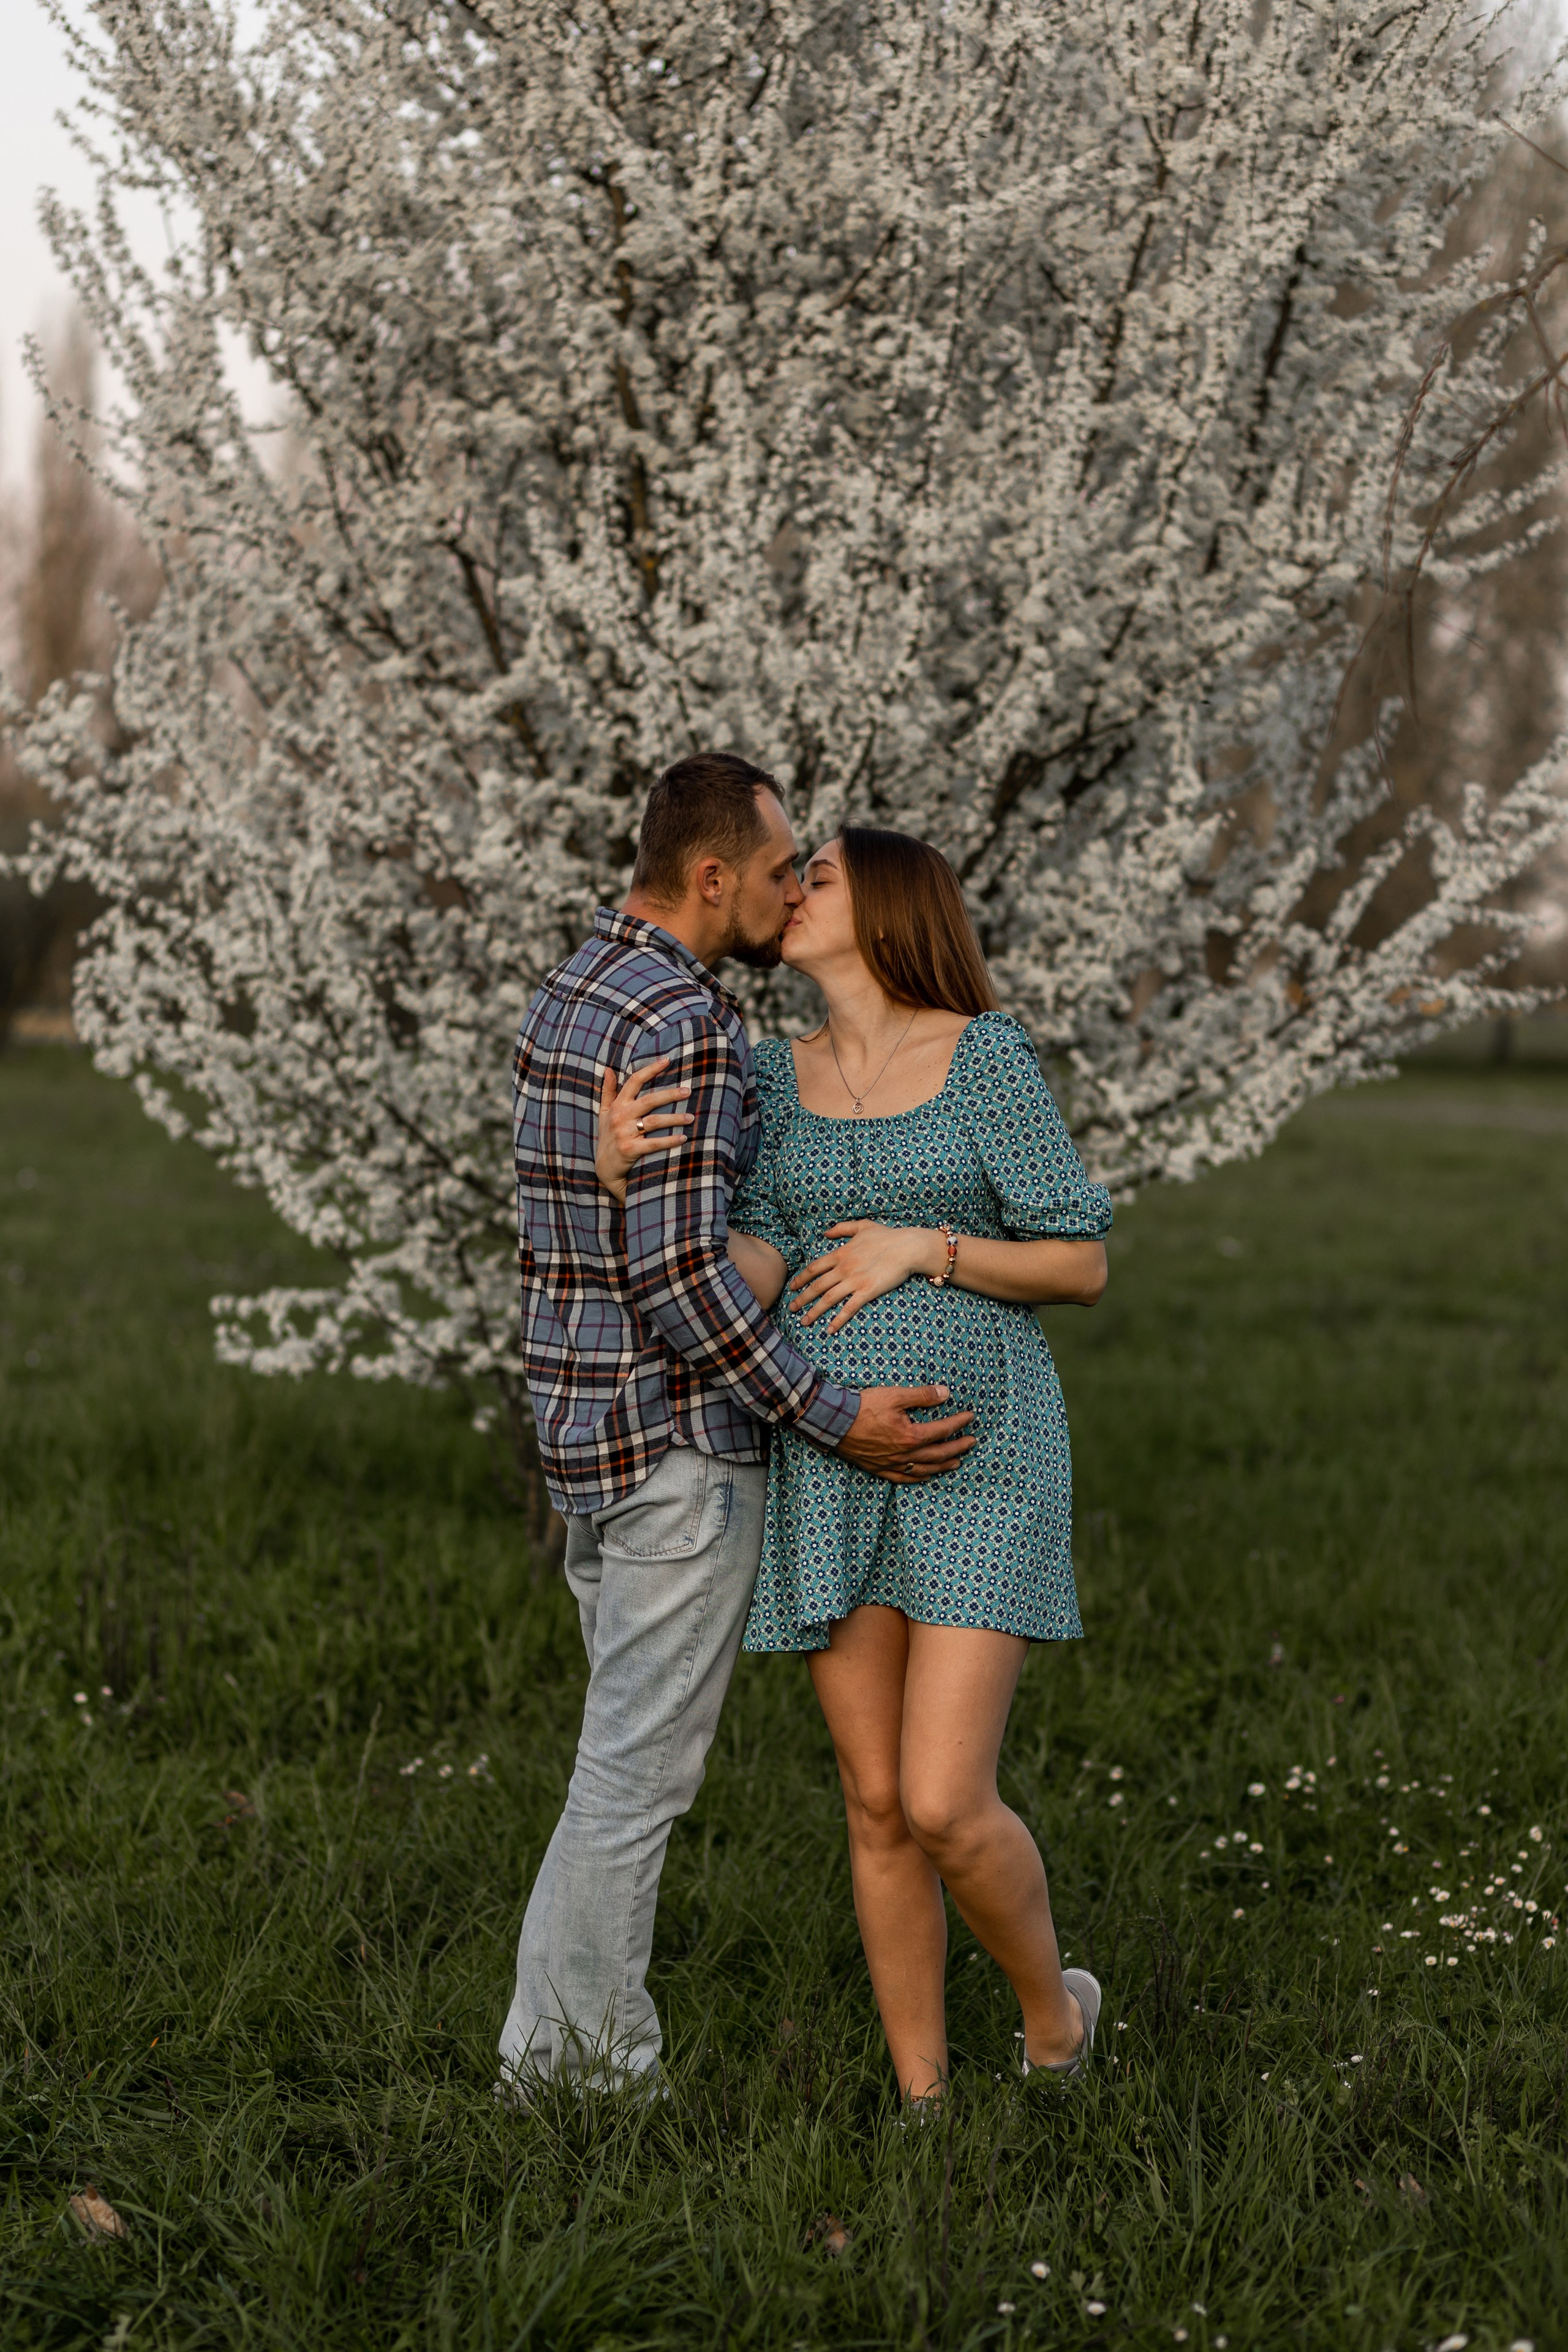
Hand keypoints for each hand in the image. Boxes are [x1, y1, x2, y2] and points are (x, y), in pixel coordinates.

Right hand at [595, 1057, 692, 1203]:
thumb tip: (609, 1069)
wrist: (605, 1168)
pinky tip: (683, 1138)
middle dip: (670, 1094)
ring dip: (674, 1118)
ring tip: (691, 1117)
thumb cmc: (608, 1138)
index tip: (667, 1060)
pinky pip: (653, 1143)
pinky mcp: (629, 1150)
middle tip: (688, 1091)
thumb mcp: (604, 1113)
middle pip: (649, 1100)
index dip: (650, 1069)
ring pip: (654, 1121)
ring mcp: (624, 1133)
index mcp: (617, 1106)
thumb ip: (608, 1091)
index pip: (634, 1081)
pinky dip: (669, 1141)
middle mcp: (620, 1117)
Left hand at [788, 1220, 944, 1332]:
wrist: (907, 1247)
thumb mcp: (862, 1226)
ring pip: (828, 1299)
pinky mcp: (867, 1291)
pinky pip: (848, 1308)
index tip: (792, 1287)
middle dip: (802, 1299)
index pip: (814, 1268)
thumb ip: (842, 1228)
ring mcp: (854, 1281)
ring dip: (814, 1312)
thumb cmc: (887, 1235)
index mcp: (841, 1253)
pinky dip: (838, 1320)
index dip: (801, 1279)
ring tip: (804, 1322)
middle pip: (817, 1286)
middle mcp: (843, 1268)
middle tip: (791, 1309)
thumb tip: (825, 1233)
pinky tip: (829, 1330)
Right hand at [836, 1384, 975, 1483]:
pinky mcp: (879, 1468)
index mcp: (911, 1436)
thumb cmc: (863, 1407)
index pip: (942, 1430)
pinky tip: (925, 1477)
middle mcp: (904, 1454)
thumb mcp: (895, 1395)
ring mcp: (892, 1464)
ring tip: (956, 1463)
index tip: (970, 1417)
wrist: (833, 1422)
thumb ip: (922, 1396)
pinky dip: (918, 1478)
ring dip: (942, 1466)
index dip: (959, 1423)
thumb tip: (945, 1393)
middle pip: (938, 1454)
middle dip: (958, 1448)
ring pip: (924, 1470)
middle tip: (971, 1443)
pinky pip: (903, 1478)